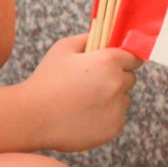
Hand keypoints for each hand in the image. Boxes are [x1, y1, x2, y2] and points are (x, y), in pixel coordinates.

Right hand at [19, 33, 141, 151]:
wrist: (33, 116)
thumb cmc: (46, 80)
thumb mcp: (62, 48)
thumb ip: (86, 39)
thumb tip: (101, 38)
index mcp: (108, 62)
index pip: (133, 57)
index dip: (122, 59)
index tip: (113, 64)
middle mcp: (118, 84)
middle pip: (129, 78)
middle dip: (115, 78)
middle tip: (91, 83)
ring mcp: (117, 108)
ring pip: (123, 99)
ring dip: (111, 98)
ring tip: (84, 101)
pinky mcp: (113, 128)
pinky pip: (117, 118)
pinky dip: (105, 117)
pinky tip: (84, 115)